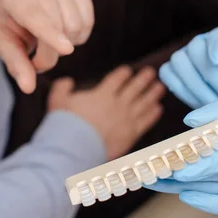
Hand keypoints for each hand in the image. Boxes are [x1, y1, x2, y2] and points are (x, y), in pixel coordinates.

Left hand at [0, 0, 93, 93]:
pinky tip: (63, 31)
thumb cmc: (9, 18)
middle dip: (50, 54)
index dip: (51, 34)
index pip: (36, 16)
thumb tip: (28, 88)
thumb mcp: (4, 42)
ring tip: (49, 40)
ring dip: (67, 44)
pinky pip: (87, 21)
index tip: (67, 50)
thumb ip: (16, 64)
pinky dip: (78, 34)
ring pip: (76, 26)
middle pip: (60, 29)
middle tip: (36, 57)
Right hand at [48, 66, 164, 160]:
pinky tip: (159, 108)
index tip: (128, 70)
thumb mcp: (57, 101)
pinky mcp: (131, 134)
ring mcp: (127, 119)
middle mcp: (118, 104)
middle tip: (151, 72)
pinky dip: (153, 114)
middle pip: (135, 87)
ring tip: (160, 87)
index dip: (123, 73)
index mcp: (102, 94)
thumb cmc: (65, 124)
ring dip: (153, 93)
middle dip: (144, 78)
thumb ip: (62, 88)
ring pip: (144, 102)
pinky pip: (146, 121)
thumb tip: (67, 81)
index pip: (117, 79)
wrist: (76, 148)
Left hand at [148, 99, 217, 214]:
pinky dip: (207, 203)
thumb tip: (188, 121)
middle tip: (149, 173)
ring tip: (155, 179)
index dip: (196, 164)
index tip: (171, 165)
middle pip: (213, 176)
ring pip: (216, 190)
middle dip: (179, 176)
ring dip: (184, 187)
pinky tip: (185, 194)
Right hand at [159, 27, 217, 108]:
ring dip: (196, 86)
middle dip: (211, 76)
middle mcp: (199, 43)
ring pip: (178, 62)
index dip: (216, 47)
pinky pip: (167, 75)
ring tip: (215, 103)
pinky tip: (199, 103)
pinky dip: (182, 90)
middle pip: (195, 50)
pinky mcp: (169, 71)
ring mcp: (182, 56)